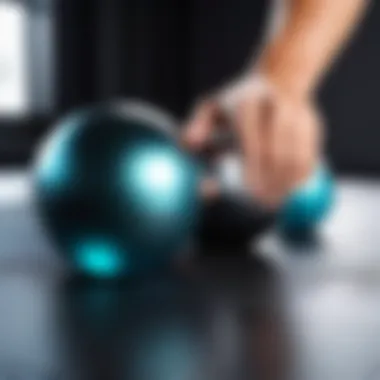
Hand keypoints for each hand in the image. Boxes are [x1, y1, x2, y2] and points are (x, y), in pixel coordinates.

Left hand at [182, 74, 322, 207]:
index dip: (253, 169)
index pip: (252, 141)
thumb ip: (197, 126)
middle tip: (263, 204)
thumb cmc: (237, 103)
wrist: (278, 79)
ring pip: (296, 156)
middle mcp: (276, 106)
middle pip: (277, 152)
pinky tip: (292, 190)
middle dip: (271, 182)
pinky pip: (310, 154)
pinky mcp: (312, 124)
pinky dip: (301, 176)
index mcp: (248, 103)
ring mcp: (298, 114)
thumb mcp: (212, 107)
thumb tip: (188, 144)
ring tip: (276, 202)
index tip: (249, 193)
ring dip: (287, 183)